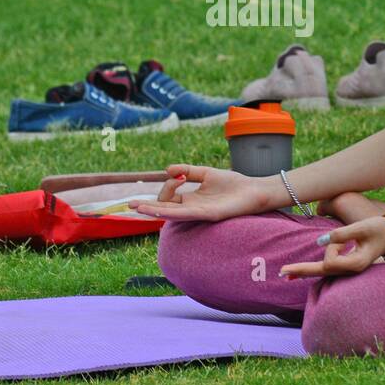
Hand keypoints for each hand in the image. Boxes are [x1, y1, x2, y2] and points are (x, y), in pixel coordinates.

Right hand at [130, 164, 271, 222]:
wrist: (254, 191)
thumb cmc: (233, 184)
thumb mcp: (207, 173)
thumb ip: (188, 170)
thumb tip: (167, 169)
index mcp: (191, 199)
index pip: (169, 196)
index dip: (167, 185)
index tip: (177, 174)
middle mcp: (192, 208)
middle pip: (164, 208)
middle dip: (146, 207)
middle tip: (129, 205)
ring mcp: (198, 213)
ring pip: (171, 214)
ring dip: (153, 211)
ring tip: (137, 209)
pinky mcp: (207, 215)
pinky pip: (186, 214)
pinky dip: (171, 212)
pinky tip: (159, 210)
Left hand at [278, 215, 384, 279]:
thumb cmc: (380, 227)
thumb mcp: (361, 227)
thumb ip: (341, 234)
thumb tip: (319, 241)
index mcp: (356, 263)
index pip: (330, 262)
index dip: (330, 248)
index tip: (334, 238)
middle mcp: (352, 269)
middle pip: (322, 272)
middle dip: (301, 272)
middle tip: (281, 273)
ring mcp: (351, 268)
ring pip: (326, 268)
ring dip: (318, 260)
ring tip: (339, 241)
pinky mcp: (349, 264)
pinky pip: (330, 266)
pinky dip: (318, 266)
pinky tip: (304, 270)